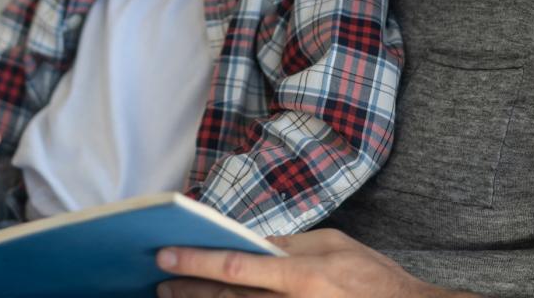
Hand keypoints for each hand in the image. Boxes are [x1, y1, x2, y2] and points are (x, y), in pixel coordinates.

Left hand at [155, 228, 477, 297]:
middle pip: (228, 296)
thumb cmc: (375, 278)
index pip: (236, 265)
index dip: (197, 260)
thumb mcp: (336, 245)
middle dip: (189, 288)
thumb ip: (292, 244)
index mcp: (302, 274)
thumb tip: (252, 240)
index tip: (166, 253)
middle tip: (159, 280)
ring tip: (173, 296)